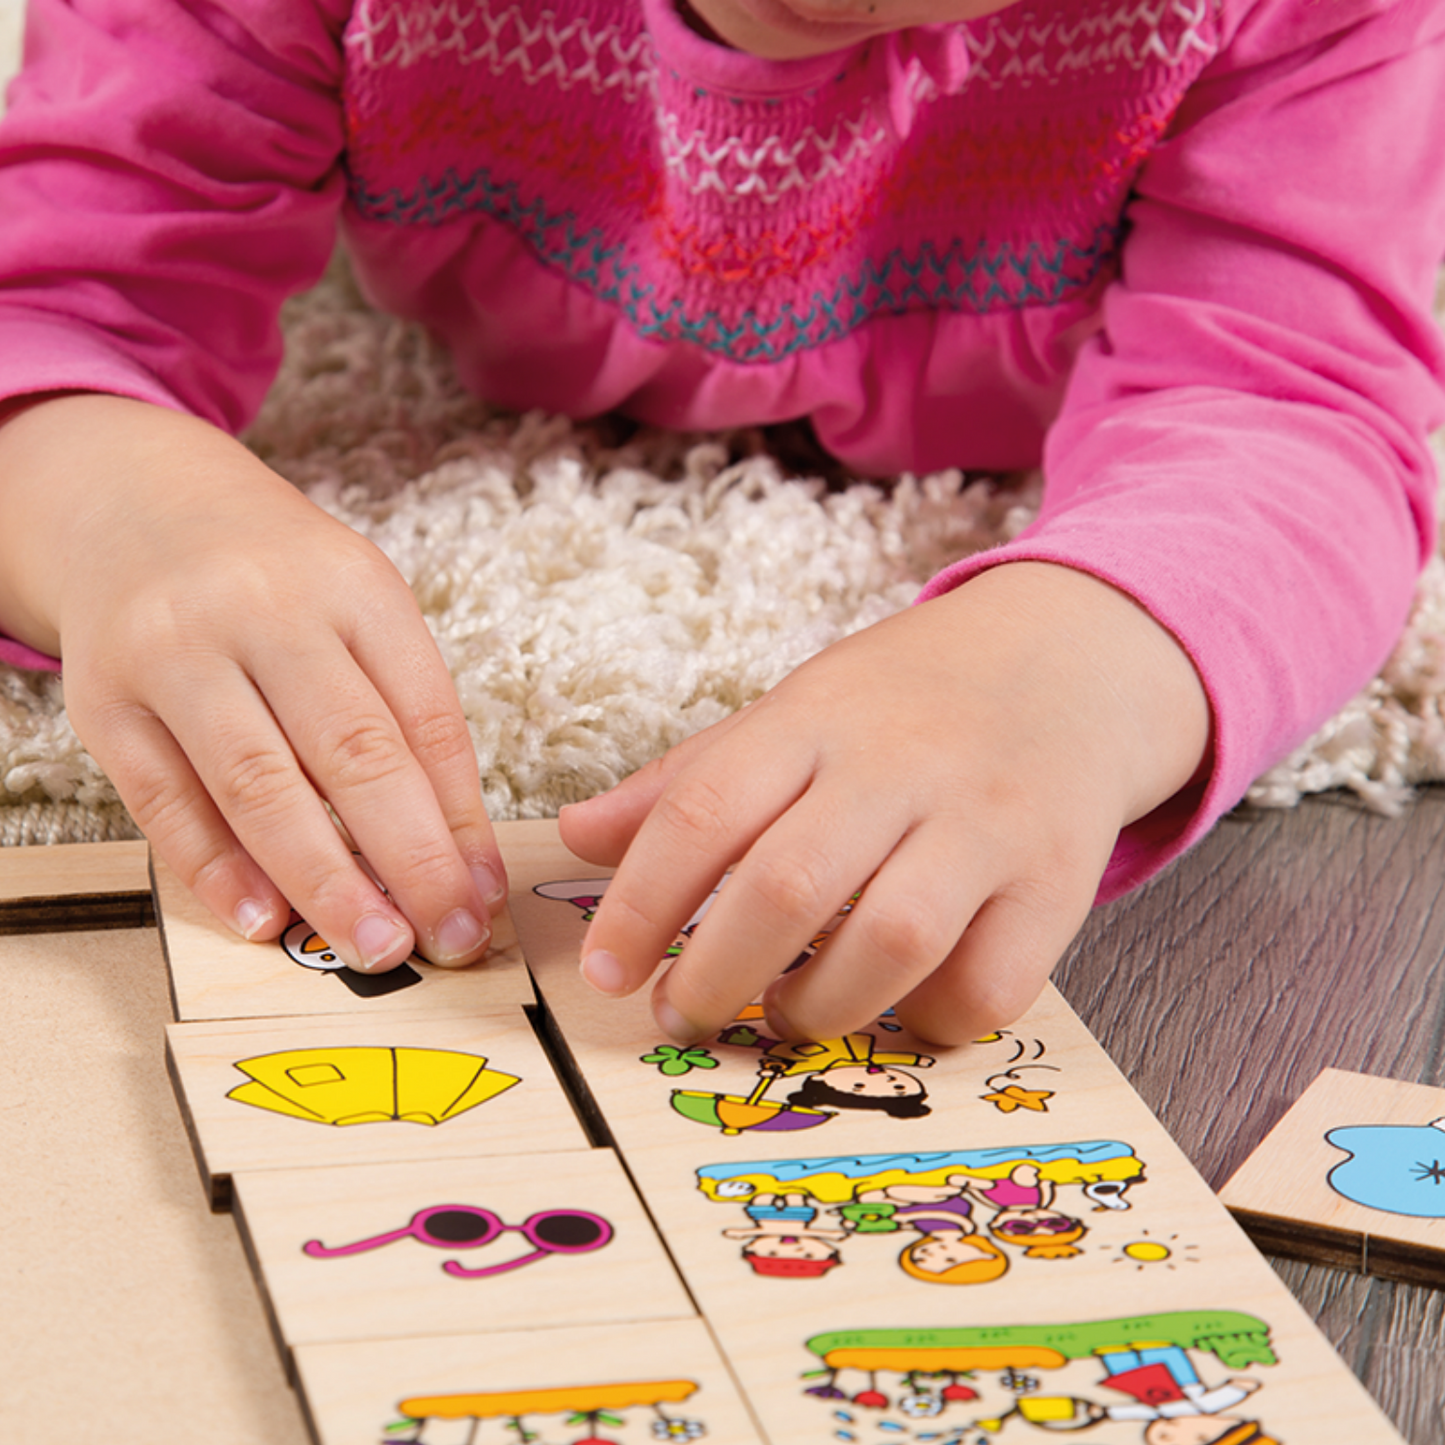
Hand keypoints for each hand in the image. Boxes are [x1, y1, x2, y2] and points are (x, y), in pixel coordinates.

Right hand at [0, 395, 504, 969]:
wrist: (141, 508)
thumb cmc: (279, 581)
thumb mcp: (361, 609)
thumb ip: (406, 714)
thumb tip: (458, 852)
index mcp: (354, 587)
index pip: (425, 717)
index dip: (461, 818)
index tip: (485, 894)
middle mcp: (266, 612)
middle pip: (354, 753)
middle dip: (411, 860)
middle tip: (448, 936)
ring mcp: (177, 652)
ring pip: (260, 785)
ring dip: (326, 881)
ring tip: (376, 946)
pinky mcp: (105, 700)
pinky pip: (166, 801)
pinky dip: (217, 869)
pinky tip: (265, 919)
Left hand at [560, 562, 1208, 1043]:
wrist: (1071, 663)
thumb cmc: (908, 699)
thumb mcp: (794, 711)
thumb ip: (689, 779)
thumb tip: (576, 836)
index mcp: (816, 715)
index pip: (704, 810)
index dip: (640, 903)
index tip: (606, 970)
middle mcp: (901, 763)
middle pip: (787, 887)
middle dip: (713, 974)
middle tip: (681, 1012)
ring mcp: (988, 821)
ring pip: (891, 941)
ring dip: (816, 1007)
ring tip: (783, 1012)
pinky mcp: (1058, 879)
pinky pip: (990, 984)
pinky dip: (927, 1020)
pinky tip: (894, 1008)